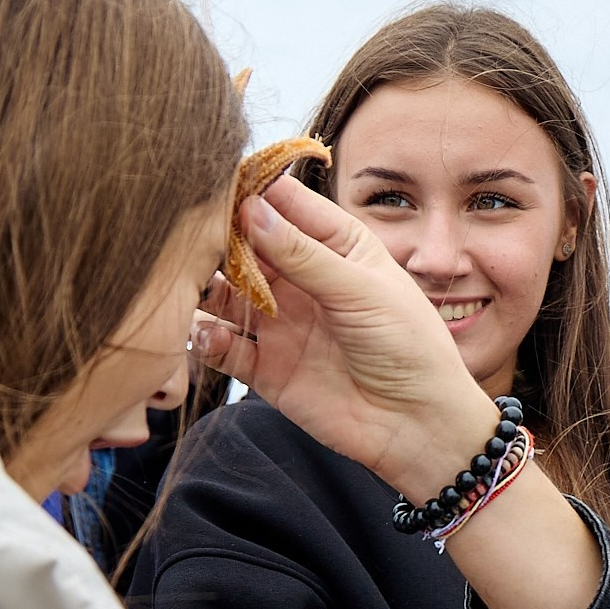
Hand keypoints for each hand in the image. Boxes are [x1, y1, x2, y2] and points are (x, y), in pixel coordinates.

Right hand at [193, 177, 496, 498]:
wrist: (418, 426)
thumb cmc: (409, 347)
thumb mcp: (361, 290)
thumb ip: (303, 254)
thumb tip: (250, 209)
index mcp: (337, 245)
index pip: (285, 203)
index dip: (251, 190)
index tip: (214, 182)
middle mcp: (303, 278)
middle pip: (245, 244)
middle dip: (216, 238)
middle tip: (191, 238)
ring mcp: (281, 322)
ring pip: (225, 293)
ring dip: (205, 287)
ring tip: (192, 285)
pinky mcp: (266, 367)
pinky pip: (223, 346)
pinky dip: (207, 337)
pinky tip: (210, 333)